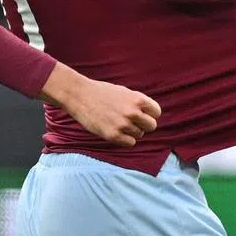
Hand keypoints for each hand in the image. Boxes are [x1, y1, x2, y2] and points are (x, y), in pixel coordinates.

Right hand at [41, 64, 160, 146]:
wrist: (79, 95)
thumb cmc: (101, 92)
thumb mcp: (124, 92)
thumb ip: (138, 103)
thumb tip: (150, 115)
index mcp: (137, 99)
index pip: (156, 112)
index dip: (149, 114)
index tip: (141, 114)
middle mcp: (132, 112)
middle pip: (151, 126)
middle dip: (143, 124)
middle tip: (131, 121)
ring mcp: (123, 124)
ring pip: (139, 134)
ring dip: (131, 131)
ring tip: (118, 122)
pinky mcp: (113, 135)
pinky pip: (130, 143)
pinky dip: (125, 139)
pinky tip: (115, 130)